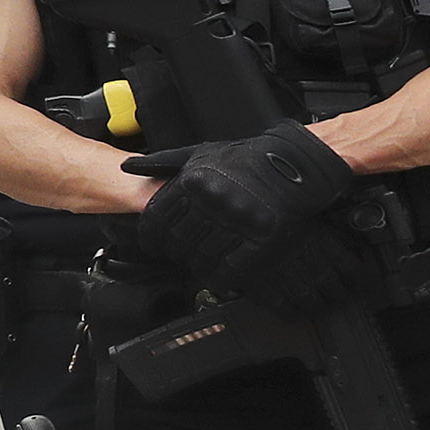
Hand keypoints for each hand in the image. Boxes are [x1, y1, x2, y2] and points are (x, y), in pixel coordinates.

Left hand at [125, 125, 354, 287]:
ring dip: (198, 267)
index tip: (153, 245)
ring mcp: (238, 220)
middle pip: (179, 242)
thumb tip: (130, 166)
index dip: (151, 238)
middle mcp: (213, 201)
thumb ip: (166, 162)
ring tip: (201, 266)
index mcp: (194, 180)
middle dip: (175, 254)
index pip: (157, 219)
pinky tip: (220, 278)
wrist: (298, 163)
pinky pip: (233, 267)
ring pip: (203, 258)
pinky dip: (222, 278)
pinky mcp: (262, 237)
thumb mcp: (204, 152)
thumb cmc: (253, 158)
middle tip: (180, 257)